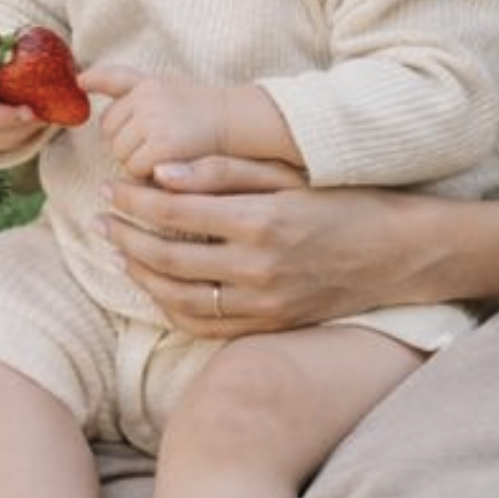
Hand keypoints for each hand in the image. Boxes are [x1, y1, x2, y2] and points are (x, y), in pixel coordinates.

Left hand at [81, 64, 223, 180]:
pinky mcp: (164, 147)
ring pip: (122, 156)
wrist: (235, 122)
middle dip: (131, 148)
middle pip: (112, 140)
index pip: (108, 120)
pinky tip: (172, 165)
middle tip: (162, 144)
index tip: (152, 131)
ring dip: (139, 163)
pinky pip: (137, 170)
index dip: (127, 132)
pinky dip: (150, 174)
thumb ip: (116, 79)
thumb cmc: (194, 107)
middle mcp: (146, 100)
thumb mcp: (155, 83)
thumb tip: (78, 78)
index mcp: (143, 84)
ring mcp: (155, 123)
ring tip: (168, 154)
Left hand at [102, 166, 453, 337]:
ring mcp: (263, 304)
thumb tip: (162, 171)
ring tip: (119, 251)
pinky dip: (171, 308)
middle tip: (100, 219)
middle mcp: (257, 267)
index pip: (174, 211)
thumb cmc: (343, 201)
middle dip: (125, 237)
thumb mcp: (287, 174)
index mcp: (260, 220)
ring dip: (140, 275)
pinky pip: (205, 326)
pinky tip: (155, 287)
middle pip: (167, 258)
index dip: (133, 199)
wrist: (398, 255)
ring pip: (179, 298)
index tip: (108, 187)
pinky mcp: (269, 326)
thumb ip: (223, 171)